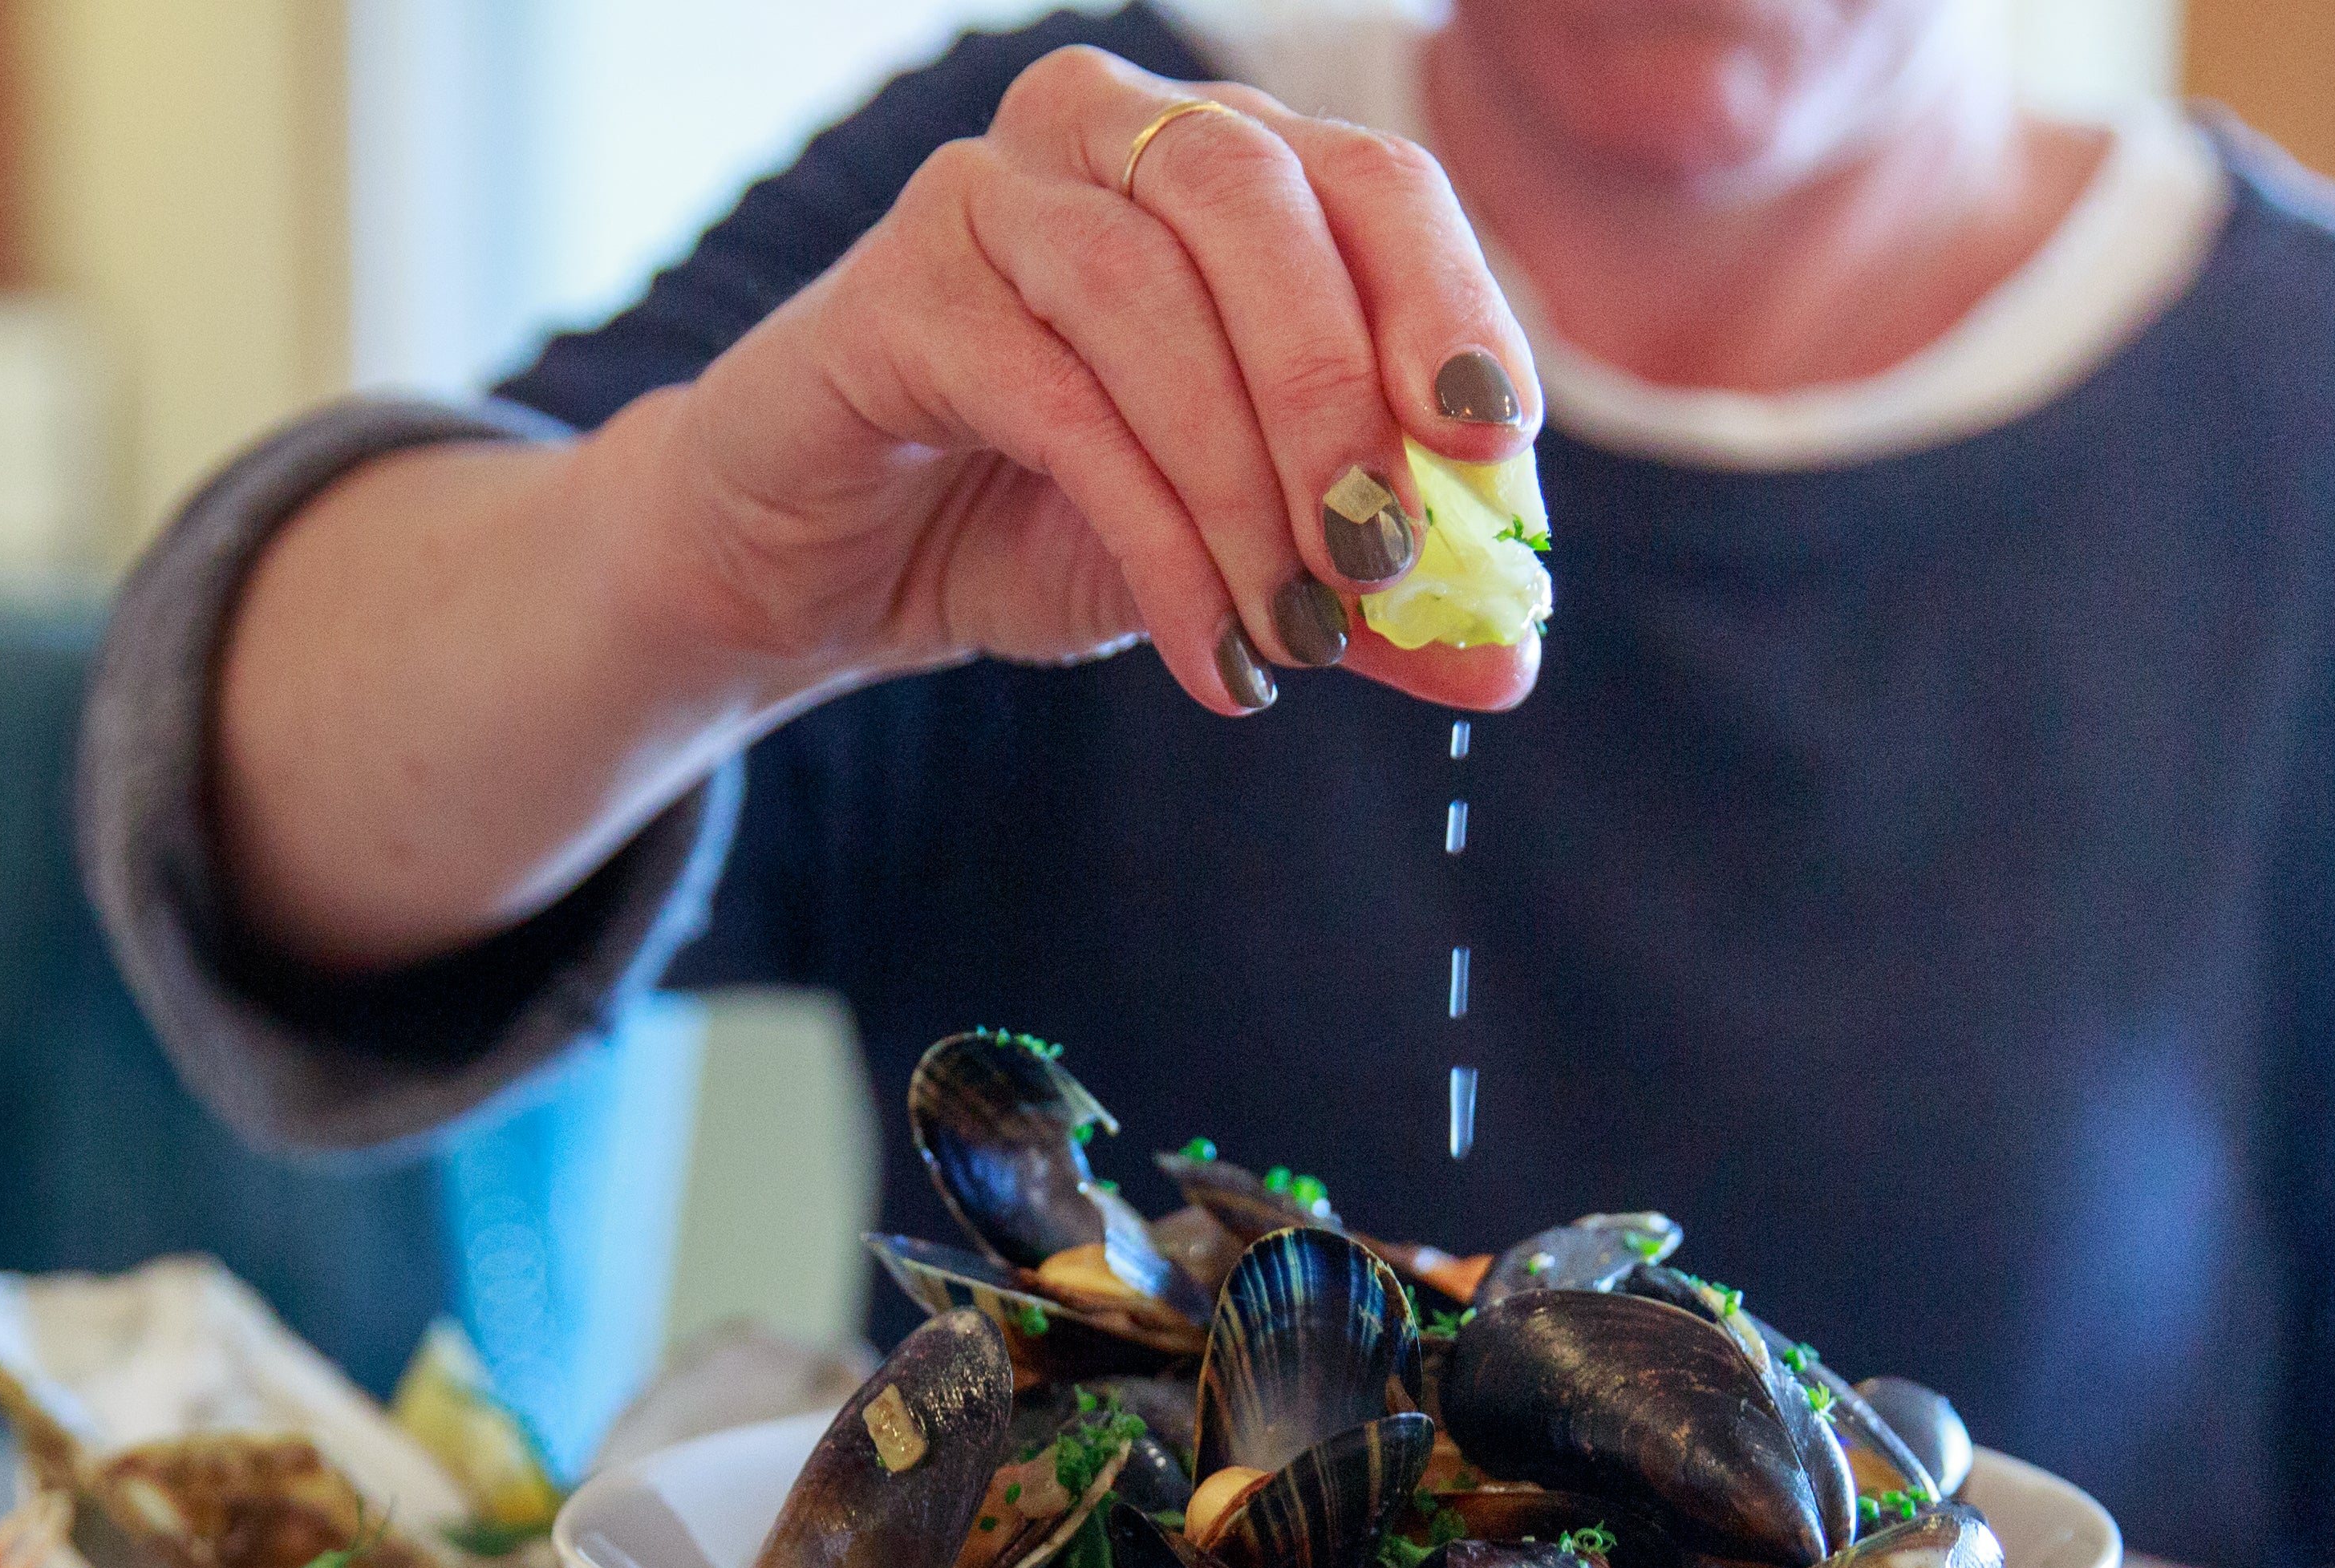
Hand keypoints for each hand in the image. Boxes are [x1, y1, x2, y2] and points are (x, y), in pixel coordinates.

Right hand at [628, 46, 1544, 718]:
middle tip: (1383, 562)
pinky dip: (1152, 533)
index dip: (1448, 304)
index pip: (1374, 181)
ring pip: (1149, 295)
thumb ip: (1368, 595)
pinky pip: (1052, 395)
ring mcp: (990, 193)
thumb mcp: (1236, 556)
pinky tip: (1206, 645)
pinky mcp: (896, 289)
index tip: (1493, 450)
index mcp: (1225, 163)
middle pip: (1260, 203)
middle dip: (1341, 394)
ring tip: (1295, 632)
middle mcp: (1110, 136)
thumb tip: (1505, 664)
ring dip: (1244, 483)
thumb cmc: (1043, 519)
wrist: (830, 567)